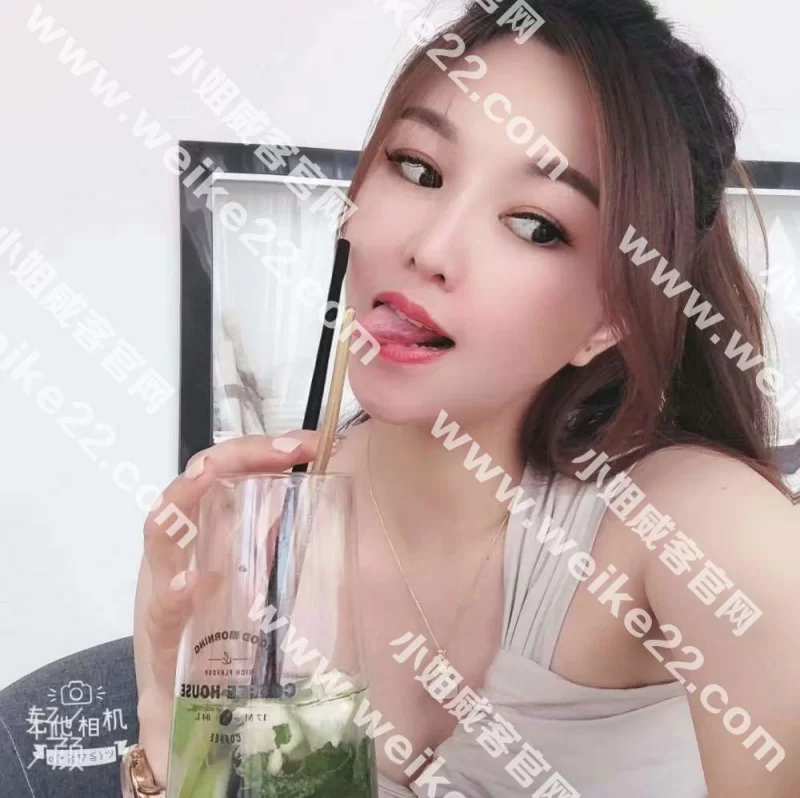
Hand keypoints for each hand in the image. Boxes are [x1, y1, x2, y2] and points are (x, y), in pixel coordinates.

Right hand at [133, 432, 321, 785]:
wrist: (189, 732)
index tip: (310, 442)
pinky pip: (158, 622)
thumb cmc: (226, 654)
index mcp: (207, 543)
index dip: (260, 451)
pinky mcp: (155, 655)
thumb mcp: (262, 595)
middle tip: (282, 449)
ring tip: (207, 475)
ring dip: (182, 501)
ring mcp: (159, 601)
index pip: (225, 478)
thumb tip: (350, 516)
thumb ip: (292, 560)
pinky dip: (171, 598)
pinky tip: (190, 583)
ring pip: (160, 538)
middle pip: (194, 491)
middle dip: (232, 458)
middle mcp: (179, 561)